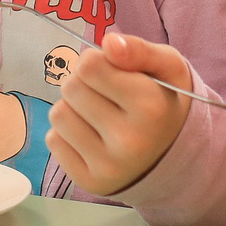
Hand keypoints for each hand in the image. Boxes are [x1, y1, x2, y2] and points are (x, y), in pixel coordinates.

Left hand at [44, 34, 194, 195]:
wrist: (172, 156)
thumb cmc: (163, 100)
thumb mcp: (167, 66)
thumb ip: (139, 49)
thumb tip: (109, 43)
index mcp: (151, 106)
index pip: (90, 65)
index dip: (97, 62)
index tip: (112, 72)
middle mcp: (131, 140)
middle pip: (71, 88)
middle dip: (84, 84)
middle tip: (105, 95)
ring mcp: (109, 166)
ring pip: (59, 114)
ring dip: (73, 108)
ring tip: (97, 115)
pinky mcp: (89, 182)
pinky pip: (54, 141)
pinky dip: (68, 134)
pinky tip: (92, 137)